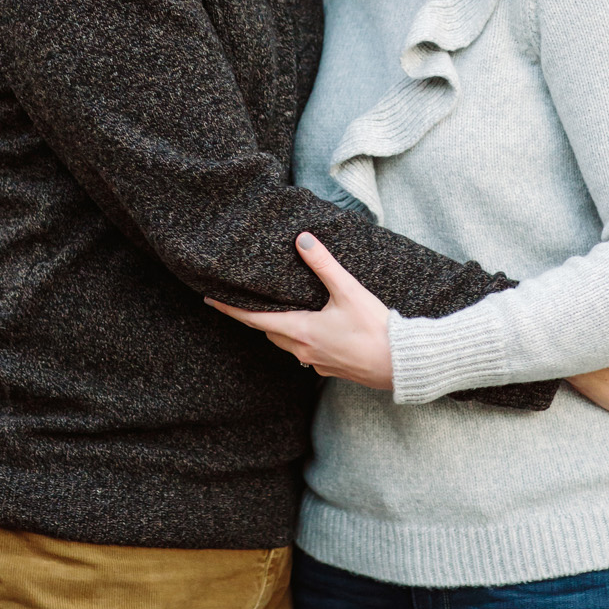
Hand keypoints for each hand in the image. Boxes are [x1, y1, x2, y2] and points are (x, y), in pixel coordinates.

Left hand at [205, 232, 394, 390]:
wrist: (399, 363)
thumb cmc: (374, 328)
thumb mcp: (348, 291)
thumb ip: (324, 265)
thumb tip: (302, 240)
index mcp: (300, 330)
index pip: (254, 319)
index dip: (230, 309)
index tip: (210, 301)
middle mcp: (301, 349)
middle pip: (269, 332)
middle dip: (258, 317)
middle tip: (248, 302)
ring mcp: (315, 361)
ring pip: (287, 343)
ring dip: (281, 329)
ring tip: (282, 312)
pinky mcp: (330, 368)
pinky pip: (306, 353)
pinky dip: (303, 339)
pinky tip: (318, 330)